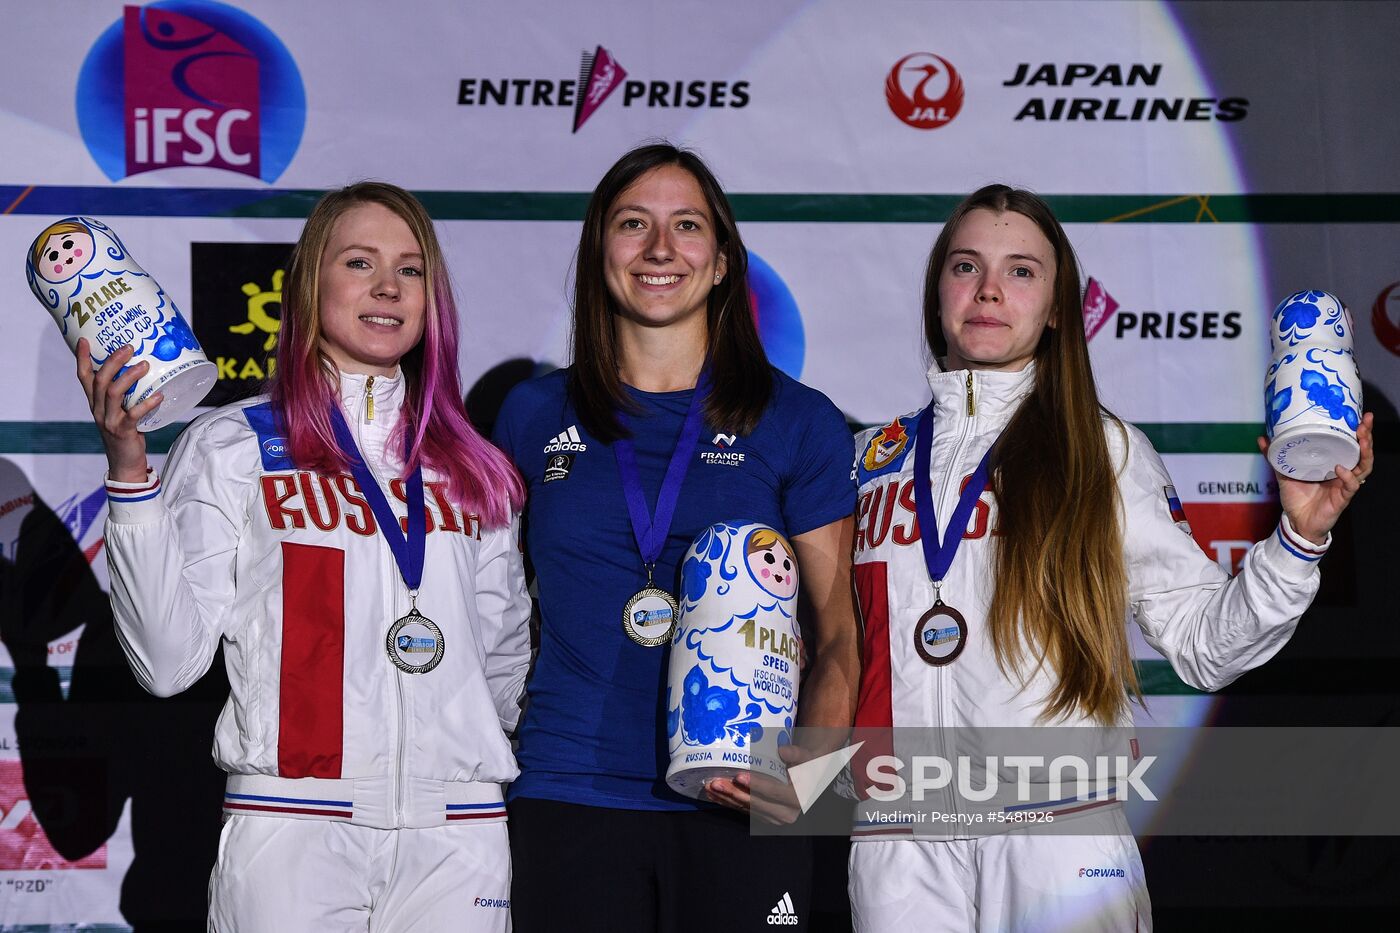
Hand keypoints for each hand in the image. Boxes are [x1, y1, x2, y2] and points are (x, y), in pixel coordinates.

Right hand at [76, 338, 159, 481]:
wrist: (124, 464)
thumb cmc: (125, 434)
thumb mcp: (119, 412)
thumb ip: (125, 395)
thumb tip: (144, 371)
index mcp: (95, 403)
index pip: (83, 377)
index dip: (81, 358)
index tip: (83, 339)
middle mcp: (98, 409)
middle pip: (100, 380)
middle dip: (113, 361)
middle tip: (129, 347)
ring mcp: (109, 420)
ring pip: (112, 393)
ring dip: (128, 377)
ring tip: (145, 365)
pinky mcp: (123, 431)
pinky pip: (134, 415)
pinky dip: (146, 404)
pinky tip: (159, 396)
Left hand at [702, 743, 812, 824]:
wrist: (808, 780)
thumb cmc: (806, 765)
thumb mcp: (808, 759)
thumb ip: (798, 755)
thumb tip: (783, 750)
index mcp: (798, 798)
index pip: (775, 792)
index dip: (757, 785)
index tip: (738, 776)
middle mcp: (786, 813)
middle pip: (756, 803)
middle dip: (733, 794)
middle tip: (715, 783)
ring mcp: (773, 818)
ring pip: (746, 809)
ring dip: (726, 799)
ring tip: (709, 787)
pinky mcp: (763, 818)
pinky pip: (743, 811)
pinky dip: (728, 803)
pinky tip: (714, 795)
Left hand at [1258, 412, 1374, 544]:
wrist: (1296, 522)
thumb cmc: (1296, 498)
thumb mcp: (1284, 473)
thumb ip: (1275, 457)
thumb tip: (1262, 438)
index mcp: (1333, 463)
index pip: (1351, 444)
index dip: (1358, 431)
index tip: (1359, 415)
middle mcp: (1344, 473)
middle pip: (1362, 452)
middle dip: (1366, 436)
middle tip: (1365, 421)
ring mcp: (1345, 485)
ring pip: (1364, 467)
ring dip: (1364, 452)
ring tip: (1361, 439)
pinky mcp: (1342, 498)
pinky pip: (1351, 486)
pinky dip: (1347, 476)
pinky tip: (1341, 468)